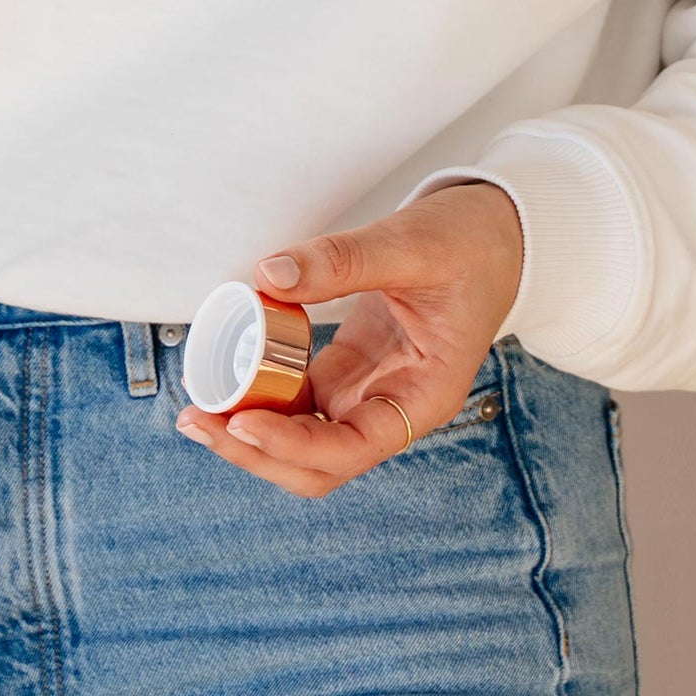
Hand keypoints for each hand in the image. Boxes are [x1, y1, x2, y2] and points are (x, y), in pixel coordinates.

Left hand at [173, 180, 524, 497]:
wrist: (498, 232)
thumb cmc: (473, 244)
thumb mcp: (412, 244)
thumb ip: (343, 261)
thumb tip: (268, 277)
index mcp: (424, 396)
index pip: (350, 449)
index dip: (292, 445)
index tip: (241, 421)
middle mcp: (394, 406)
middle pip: (318, 463)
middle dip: (255, 453)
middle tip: (198, 421)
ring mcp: (370, 390)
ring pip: (303, 437)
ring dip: (251, 430)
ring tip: (196, 406)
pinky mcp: (350, 366)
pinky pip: (299, 397)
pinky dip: (261, 392)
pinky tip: (227, 374)